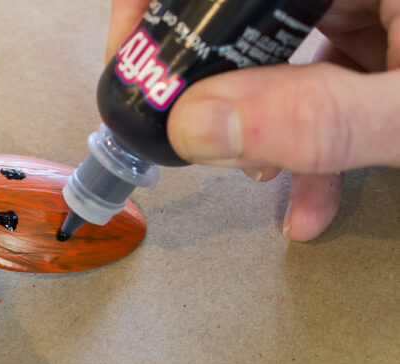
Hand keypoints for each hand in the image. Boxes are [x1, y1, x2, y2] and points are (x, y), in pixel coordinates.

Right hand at [107, 0, 399, 240]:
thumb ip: (320, 119)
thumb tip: (202, 127)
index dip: (165, 7)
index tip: (133, 58)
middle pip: (249, 21)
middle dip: (217, 90)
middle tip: (187, 130)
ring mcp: (373, 14)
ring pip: (283, 63)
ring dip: (264, 134)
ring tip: (260, 176)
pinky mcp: (380, 49)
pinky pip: (321, 89)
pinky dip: (309, 146)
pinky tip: (309, 199)